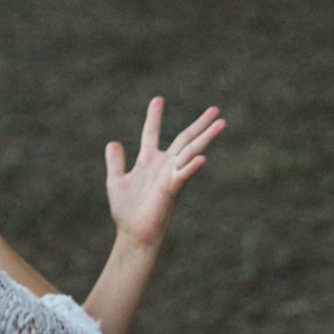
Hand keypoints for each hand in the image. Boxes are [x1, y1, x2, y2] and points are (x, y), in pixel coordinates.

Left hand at [105, 97, 225, 251]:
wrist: (132, 234)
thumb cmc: (126, 211)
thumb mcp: (116, 181)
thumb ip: (115, 162)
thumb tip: (113, 142)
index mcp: (148, 161)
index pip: (151, 133)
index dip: (154, 117)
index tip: (158, 99)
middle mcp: (163, 165)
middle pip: (184, 139)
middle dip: (199, 124)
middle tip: (215, 108)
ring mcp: (169, 176)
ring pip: (191, 151)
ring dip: (206, 137)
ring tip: (221, 122)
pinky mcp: (171, 189)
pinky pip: (184, 175)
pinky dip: (192, 167)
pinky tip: (202, 158)